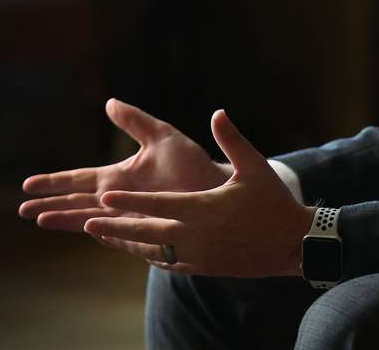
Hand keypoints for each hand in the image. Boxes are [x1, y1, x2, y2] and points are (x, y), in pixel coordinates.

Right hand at [19, 98, 229, 231]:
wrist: (218, 190)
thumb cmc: (193, 165)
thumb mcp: (162, 136)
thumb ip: (135, 121)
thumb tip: (109, 102)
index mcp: (119, 176)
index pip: (80, 179)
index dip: (55, 182)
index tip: (28, 183)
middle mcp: (119, 199)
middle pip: (77, 203)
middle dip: (50, 204)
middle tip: (21, 209)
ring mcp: (128, 217)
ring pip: (88, 220)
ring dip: (65, 219)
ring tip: (39, 220)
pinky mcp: (142, 232)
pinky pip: (113, 233)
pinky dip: (96, 231)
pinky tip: (82, 230)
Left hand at [86, 109, 315, 278]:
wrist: (292, 243)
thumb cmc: (273, 201)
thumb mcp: (255, 166)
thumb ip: (232, 140)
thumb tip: (217, 112)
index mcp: (203, 209)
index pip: (158, 205)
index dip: (129, 201)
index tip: (104, 196)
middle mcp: (195, 235)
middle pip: (145, 233)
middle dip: (114, 226)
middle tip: (86, 221)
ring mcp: (198, 255)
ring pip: (152, 252)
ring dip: (125, 243)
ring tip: (101, 235)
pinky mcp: (204, 266)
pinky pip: (168, 263)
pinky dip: (148, 256)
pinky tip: (137, 250)